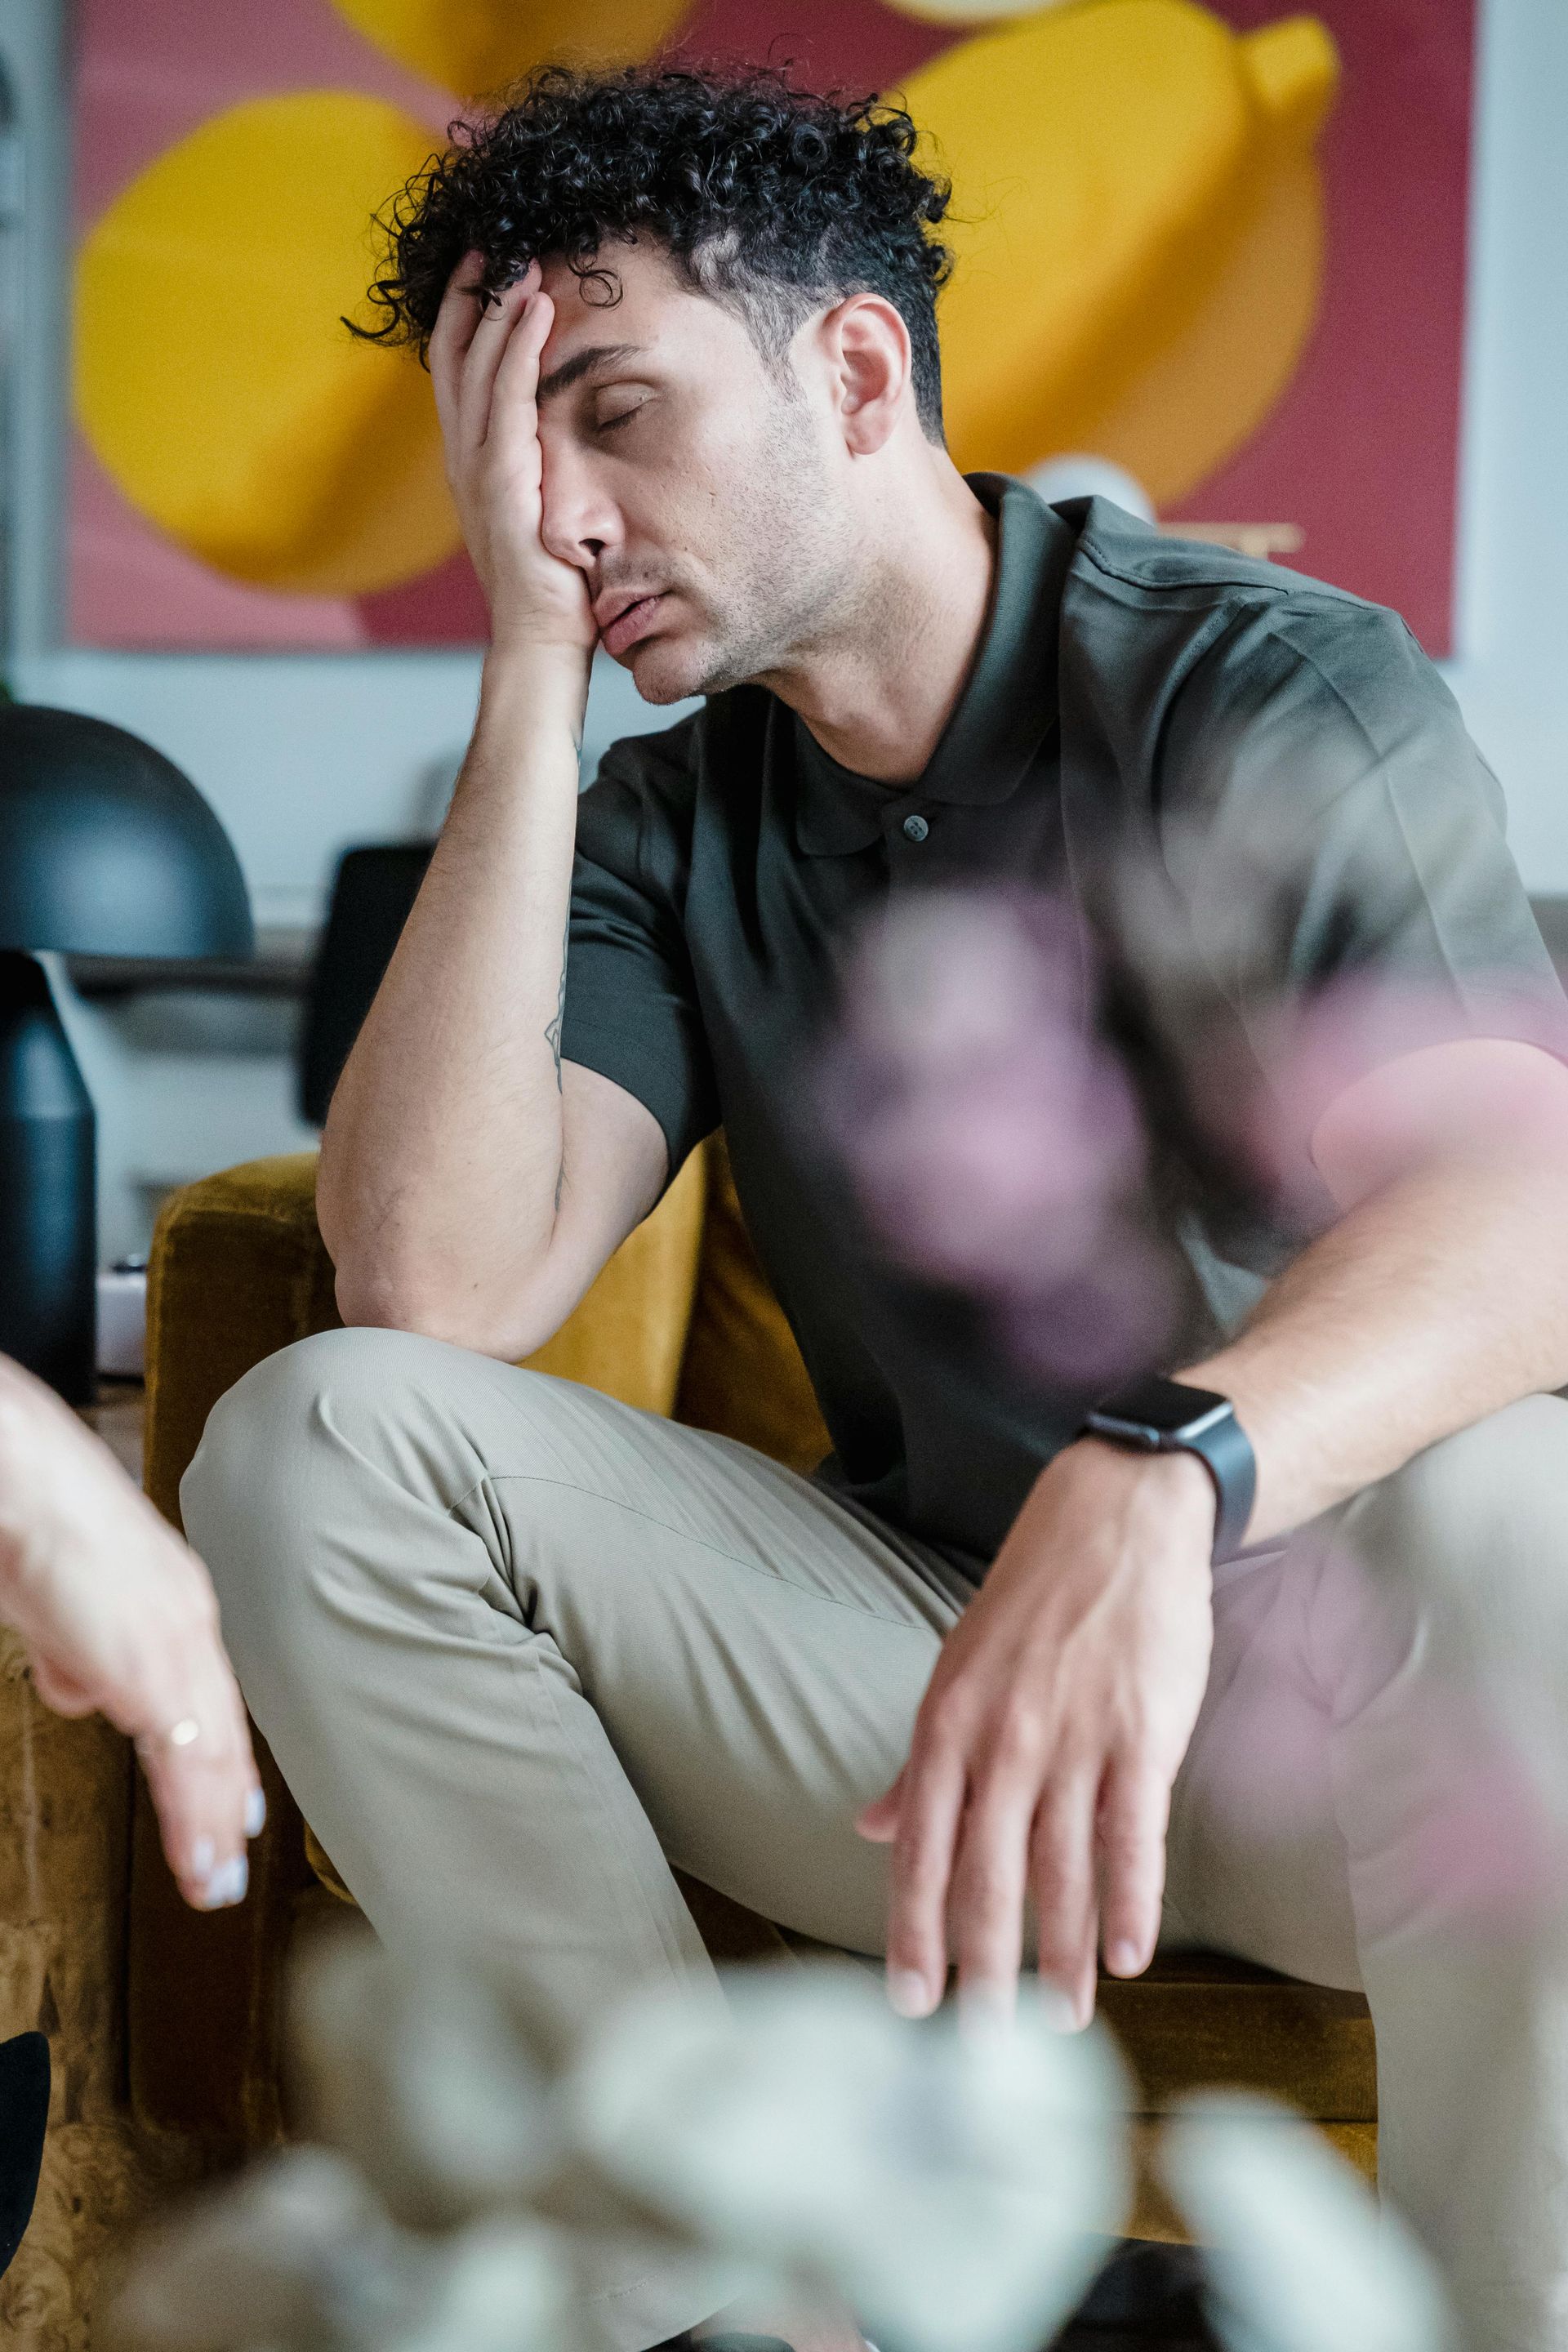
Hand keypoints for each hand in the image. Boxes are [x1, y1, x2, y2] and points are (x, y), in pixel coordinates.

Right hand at [0, 1362, 261, 1911]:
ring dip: (210, 1822)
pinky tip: (197, 1852)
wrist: (23, 1478)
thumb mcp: (58, 1601)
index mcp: (174, 1600)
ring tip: (212, 1878)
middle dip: (224, 1799)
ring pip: (209, 1750)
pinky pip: (183, 1758)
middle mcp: (188, 1620)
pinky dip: (193, 1815)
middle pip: (219, 1727)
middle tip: (226, 1860)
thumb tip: (84, 1687)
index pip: (209, 1695)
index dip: (220, 1754)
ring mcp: (175, 1645)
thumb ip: (79, 1647)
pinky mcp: (150, 1670)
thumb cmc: (33, 1521)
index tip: (230, 1801)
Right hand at [428, 253, 595, 654]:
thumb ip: (539, 471)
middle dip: (469, 298)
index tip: (485, 272)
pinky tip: (536, 311)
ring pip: (480, 371)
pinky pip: (509, 403)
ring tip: (518, 261)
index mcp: (471, 465)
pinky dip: (519, 352)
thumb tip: (558, 437)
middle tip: (489, 244)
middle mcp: (464, 461)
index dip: (466, 321)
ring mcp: (477, 472)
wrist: (539, 646)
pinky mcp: (503, 486)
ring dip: (497, 311)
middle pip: (456, 359)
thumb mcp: (542, 513)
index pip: (460, 376)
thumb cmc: (551, 589)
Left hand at [859, 1440, 1215, 2027]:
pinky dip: (1131, 1902)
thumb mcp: (957, 1670)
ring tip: (1063, 2022)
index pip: (920, 1850)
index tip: (909, 2004)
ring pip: (1061, 1870)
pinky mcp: (1143, 1735)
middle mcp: (1001, 1741)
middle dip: (981, 1968)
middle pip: (985, 1877)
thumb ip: (921, 1761)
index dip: (914, 1932)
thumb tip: (873, 1825)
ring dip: (1063, 1956)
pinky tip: (1130, 1957)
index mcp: (946, 1726)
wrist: (1116, 1520)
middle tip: (981, 2050)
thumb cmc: (1033, 1599)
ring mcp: (1074, 1739)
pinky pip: (1133, 1835)